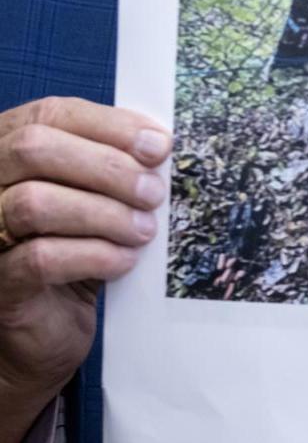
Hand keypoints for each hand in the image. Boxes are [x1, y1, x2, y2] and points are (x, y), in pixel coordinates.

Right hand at [0, 97, 170, 441]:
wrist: (46, 328)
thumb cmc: (76, 246)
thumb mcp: (95, 194)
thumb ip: (114, 161)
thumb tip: (158, 143)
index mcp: (9, 143)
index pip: (51, 113)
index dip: (109, 125)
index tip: (158, 145)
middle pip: (35, 148)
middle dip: (106, 166)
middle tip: (154, 192)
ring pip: (34, 202)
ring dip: (103, 213)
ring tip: (143, 229)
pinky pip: (39, 257)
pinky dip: (93, 254)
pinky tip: (124, 261)